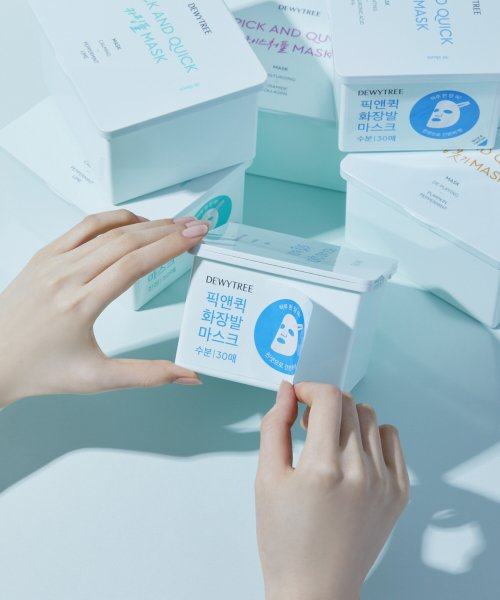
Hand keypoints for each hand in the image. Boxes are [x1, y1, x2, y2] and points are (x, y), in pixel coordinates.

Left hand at [0, 210, 209, 406]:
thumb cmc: (39, 370)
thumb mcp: (97, 379)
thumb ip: (147, 375)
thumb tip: (187, 374)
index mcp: (80, 305)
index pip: (135, 265)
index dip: (169, 247)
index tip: (194, 237)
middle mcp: (66, 277)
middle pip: (126, 241)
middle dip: (167, 230)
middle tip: (195, 226)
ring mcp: (53, 262)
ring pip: (107, 230)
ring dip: (145, 223)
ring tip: (172, 223)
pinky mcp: (45, 256)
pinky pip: (84, 227)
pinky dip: (113, 220)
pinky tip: (132, 223)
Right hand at [256, 382, 409, 599]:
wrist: (315, 588)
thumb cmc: (285, 541)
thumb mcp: (266, 479)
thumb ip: (275, 427)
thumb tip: (287, 392)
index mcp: (324, 468)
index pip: (329, 397)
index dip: (310, 388)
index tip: (299, 398)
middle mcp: (360, 472)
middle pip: (350, 403)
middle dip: (324, 403)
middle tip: (308, 424)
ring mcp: (385, 483)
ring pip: (371, 418)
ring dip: (347, 418)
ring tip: (329, 441)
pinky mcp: (399, 493)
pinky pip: (392, 440)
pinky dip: (372, 435)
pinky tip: (353, 453)